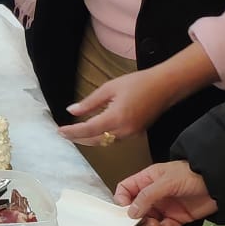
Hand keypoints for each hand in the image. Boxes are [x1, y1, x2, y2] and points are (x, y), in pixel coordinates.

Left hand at [60, 66, 178, 147]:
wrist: (165, 86)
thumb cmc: (139, 83)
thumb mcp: (110, 88)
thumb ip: (90, 102)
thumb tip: (72, 111)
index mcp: (116, 118)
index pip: (88, 130)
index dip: (72, 132)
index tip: (59, 131)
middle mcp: (123, 130)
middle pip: (95, 140)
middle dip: (78, 138)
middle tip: (64, 134)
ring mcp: (131, 134)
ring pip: (104, 142)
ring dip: (89, 139)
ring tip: (75, 133)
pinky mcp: (135, 134)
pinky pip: (114, 139)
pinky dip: (101, 137)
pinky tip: (94, 131)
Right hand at [115, 161, 217, 225]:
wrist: (218, 184)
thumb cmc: (192, 174)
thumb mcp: (166, 181)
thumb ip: (147, 196)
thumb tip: (131, 211)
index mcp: (148, 180)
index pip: (126, 189)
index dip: (121, 199)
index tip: (124, 210)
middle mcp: (154, 194)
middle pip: (135, 208)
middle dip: (135, 217)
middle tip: (138, 222)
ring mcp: (164, 206)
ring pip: (147, 220)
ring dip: (148, 225)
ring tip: (154, 224)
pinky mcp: (176, 218)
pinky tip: (167, 225)